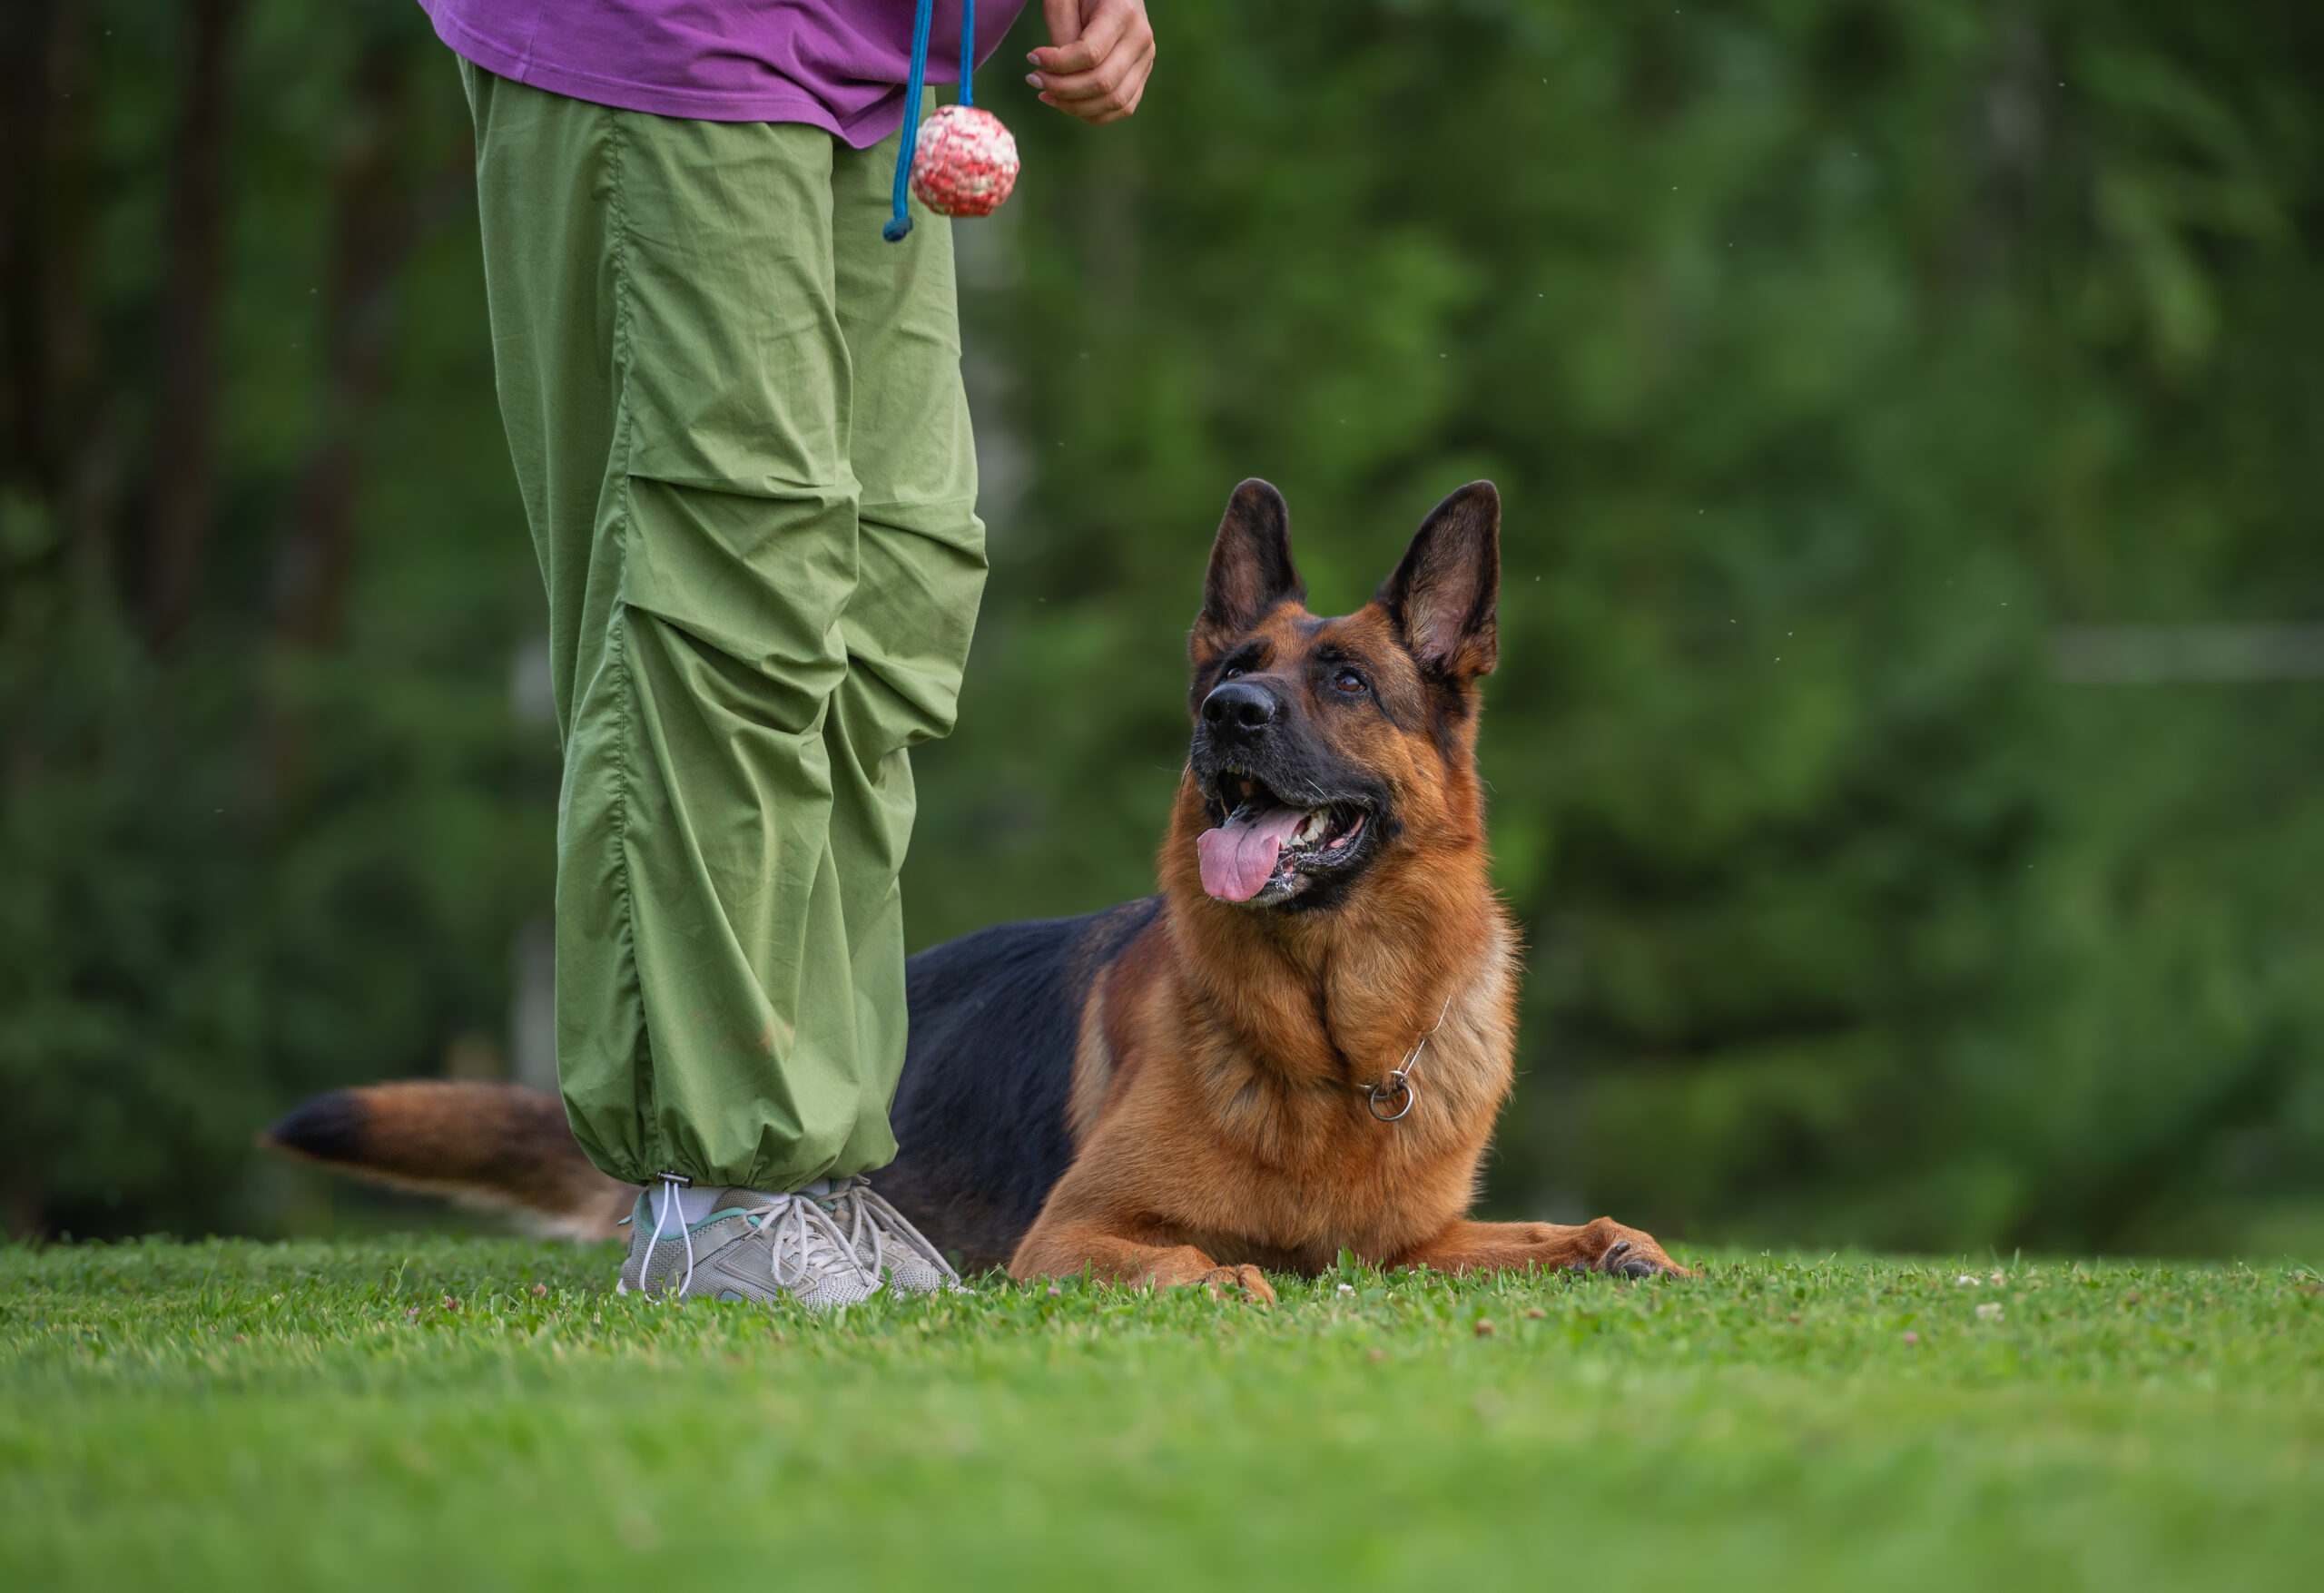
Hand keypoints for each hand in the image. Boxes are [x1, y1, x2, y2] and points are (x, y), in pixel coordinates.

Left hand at [1026, 0, 1153, 123]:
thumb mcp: (1064, 0)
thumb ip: (1063, 36)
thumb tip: (1059, 77)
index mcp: (1123, 13)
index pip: (1091, 54)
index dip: (1058, 63)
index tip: (1032, 56)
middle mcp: (1141, 39)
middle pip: (1103, 83)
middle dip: (1062, 88)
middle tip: (1034, 79)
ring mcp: (1145, 59)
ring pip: (1114, 102)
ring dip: (1076, 106)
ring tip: (1047, 94)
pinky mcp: (1142, 73)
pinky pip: (1122, 107)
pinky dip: (1093, 113)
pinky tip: (1068, 103)